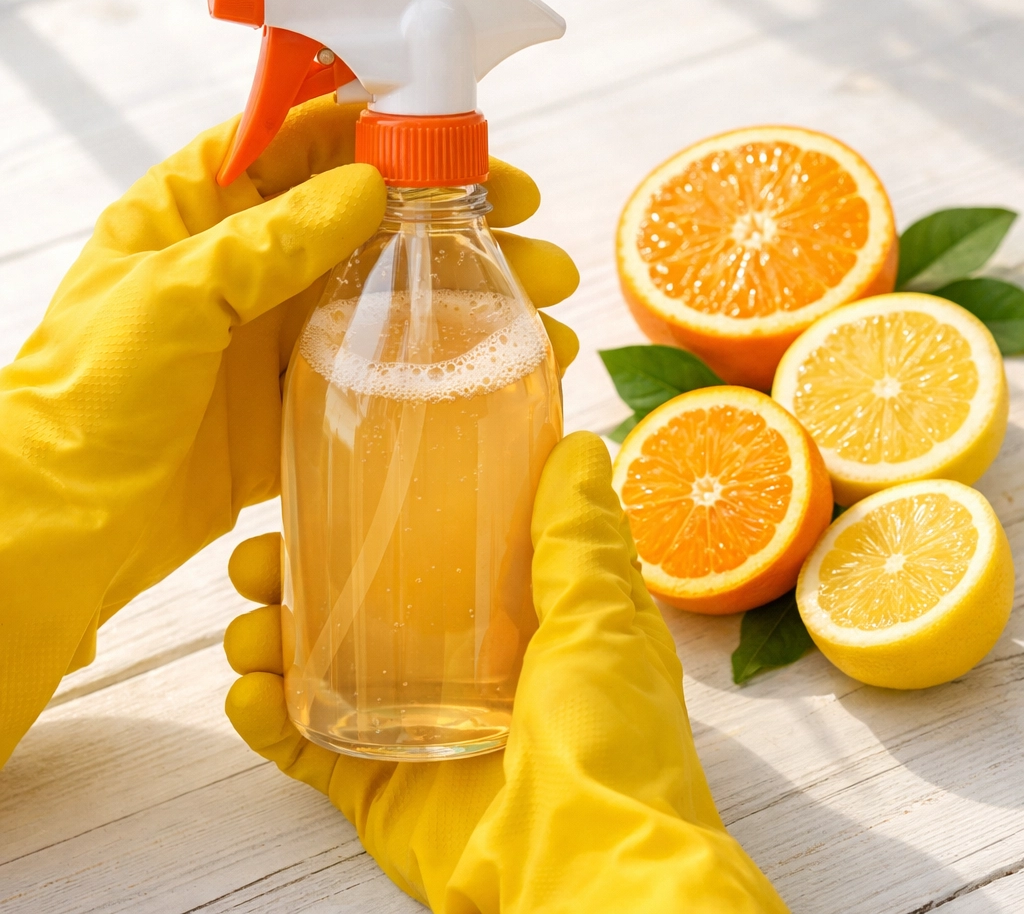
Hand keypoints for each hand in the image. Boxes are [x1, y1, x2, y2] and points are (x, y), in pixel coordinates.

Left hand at [0, 95, 577, 765]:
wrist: (68, 521)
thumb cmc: (87, 396)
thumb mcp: (170, 295)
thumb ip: (267, 240)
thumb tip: (366, 185)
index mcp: (201, 205)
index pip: (309, 137)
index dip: (396, 131)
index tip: (471, 148)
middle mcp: (249, 257)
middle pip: (372, 214)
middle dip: (460, 218)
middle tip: (535, 236)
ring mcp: (279, 328)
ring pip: (389, 289)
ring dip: (467, 293)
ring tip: (545, 309)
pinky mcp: (298, 393)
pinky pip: (380, 363)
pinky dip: (439, 362)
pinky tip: (497, 368)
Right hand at [225, 432, 788, 912]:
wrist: (589, 874)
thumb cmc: (611, 740)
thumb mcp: (601, 617)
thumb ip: (579, 535)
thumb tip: (578, 444)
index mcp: (514, 618)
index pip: (434, 548)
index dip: (378, 516)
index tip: (331, 484)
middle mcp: (461, 663)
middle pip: (358, 604)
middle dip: (296, 577)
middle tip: (259, 559)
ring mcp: (417, 724)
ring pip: (320, 669)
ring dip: (269, 642)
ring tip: (249, 631)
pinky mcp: (383, 785)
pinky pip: (309, 747)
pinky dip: (269, 721)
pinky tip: (249, 695)